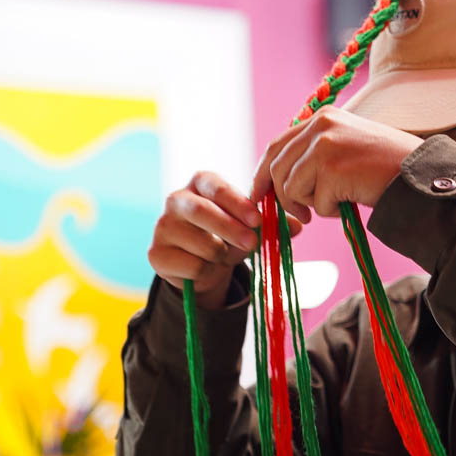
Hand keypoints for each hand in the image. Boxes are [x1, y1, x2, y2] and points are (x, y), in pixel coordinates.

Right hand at [147, 171, 299, 309]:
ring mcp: (162, 226)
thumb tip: (299, 225)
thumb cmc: (227, 236)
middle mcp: (176, 199)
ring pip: (201, 244)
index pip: (215, 186)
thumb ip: (273, 224)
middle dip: (230, 229)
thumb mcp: (250, 227)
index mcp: (200, 183)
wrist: (200, 265)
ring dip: (222, 256)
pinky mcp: (156, 254)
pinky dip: (208, 272)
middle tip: (252, 243)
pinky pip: (192, 267)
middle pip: (201, 212)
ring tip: (223, 255)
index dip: (236, 202)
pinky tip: (206, 268)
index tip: (257, 220)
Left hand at [251, 110, 423, 222]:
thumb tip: (278, 178)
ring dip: (312, 204)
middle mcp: (320, 126)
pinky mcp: (332, 169)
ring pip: (292, 188)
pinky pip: (315, 204)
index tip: (258, 195)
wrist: (420, 175)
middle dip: (285, 198)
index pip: (277, 146)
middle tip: (302, 215)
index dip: (262, 173)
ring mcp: (325, 146)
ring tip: (339, 201)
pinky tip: (353, 200)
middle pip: (277, 169)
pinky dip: (332, 211)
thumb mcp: (346, 147)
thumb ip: (315, 153)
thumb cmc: (387, 167)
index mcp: (322, 118)